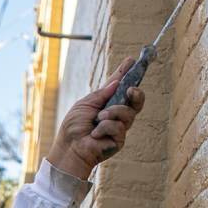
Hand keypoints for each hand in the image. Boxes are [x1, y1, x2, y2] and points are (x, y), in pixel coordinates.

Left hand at [44, 57, 145, 181]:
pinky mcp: (120, 139)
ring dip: (112, 113)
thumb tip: (116, 82)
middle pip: (136, 100)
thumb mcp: (85, 104)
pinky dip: (105, 127)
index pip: (120, 86)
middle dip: (136, 93)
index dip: (126, 73)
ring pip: (128, 112)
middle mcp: (116, 114)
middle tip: (130, 90)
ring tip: (99, 118)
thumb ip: (101, 94)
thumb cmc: (73, 126)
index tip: (132, 60)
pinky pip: (119, 127)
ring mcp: (119, 126)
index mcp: (106, 103)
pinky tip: (96, 134)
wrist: (70, 147)